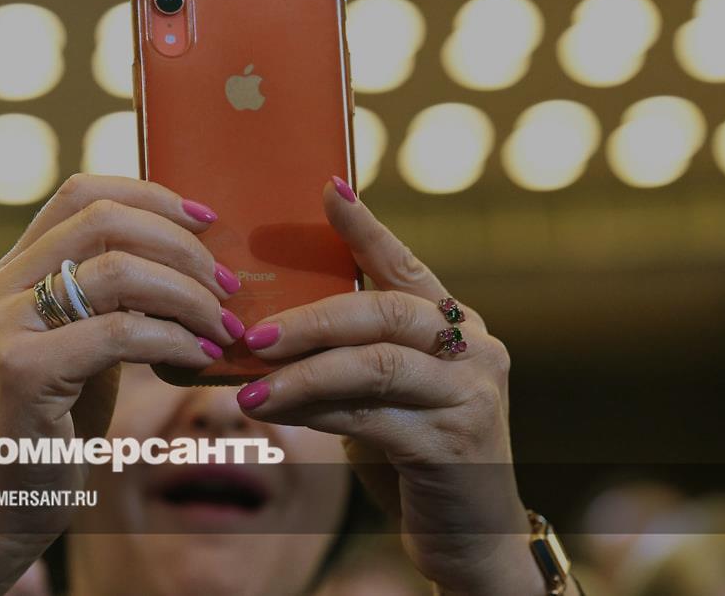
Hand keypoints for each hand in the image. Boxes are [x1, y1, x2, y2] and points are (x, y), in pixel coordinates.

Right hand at [0, 174, 244, 594]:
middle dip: (183, 248)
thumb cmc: (59, 426)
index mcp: (13, 270)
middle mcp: (0, 287)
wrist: (4, 508)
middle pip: (106, 222)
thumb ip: (113, 299)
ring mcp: (5, 325)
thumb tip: (191, 256)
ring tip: (225, 327)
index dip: (152, 195)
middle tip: (229, 285)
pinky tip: (203, 359)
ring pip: (120, 271)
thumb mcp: (86, 345)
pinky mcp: (24, 370)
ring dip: (190, 296)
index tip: (209, 221)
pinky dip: (176, 340)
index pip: (83, 193)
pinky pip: (120, 332)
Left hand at [238, 177, 543, 595]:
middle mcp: (474, 348)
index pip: (406, 265)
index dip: (365, 227)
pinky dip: (317, 414)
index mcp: (457, 324)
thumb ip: (348, 361)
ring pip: (376, 364)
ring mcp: (470, 395)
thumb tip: (261, 341)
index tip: (327, 188)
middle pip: (384, 312)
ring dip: (304, 373)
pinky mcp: (455, 445)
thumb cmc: (416, 453)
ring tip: (250, 387)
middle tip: (252, 333)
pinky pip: (371, 419)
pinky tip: (278, 415)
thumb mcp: (387, 396)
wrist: (472, 535)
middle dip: (311, 318)